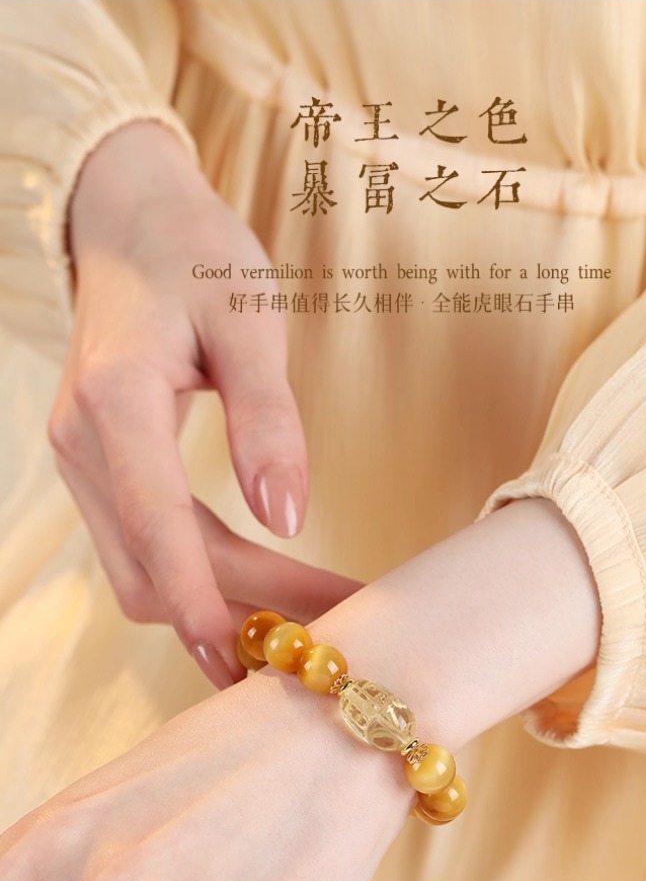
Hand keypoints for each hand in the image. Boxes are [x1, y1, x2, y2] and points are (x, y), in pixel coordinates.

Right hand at [47, 120, 360, 687]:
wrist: (128, 219)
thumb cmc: (194, 252)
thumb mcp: (248, 319)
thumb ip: (267, 419)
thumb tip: (286, 518)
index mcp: (115, 400)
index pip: (159, 526)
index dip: (204, 603)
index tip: (256, 661)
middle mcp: (83, 443)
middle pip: (154, 566)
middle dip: (239, 613)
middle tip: (327, 643)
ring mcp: (83, 461)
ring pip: (143, 570)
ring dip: (220, 605)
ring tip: (304, 626)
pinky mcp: (100, 469)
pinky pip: (144, 546)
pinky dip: (200, 578)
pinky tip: (257, 590)